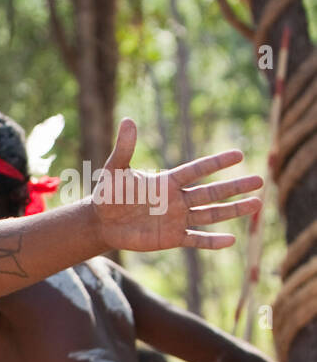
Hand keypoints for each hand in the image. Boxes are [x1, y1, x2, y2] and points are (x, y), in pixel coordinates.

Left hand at [90, 120, 262, 253]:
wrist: (102, 222)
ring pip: (210, 214)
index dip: (216, 163)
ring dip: (232, 210)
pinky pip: (195, 240)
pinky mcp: (171, 238)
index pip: (196, 170)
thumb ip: (124, 148)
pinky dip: (211, 241)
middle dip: (234, 187)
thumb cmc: (109, 194)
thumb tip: (128, 120)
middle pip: (211, 192)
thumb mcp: (115, 171)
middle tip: (260, 180)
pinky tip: (231, 240)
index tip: (239, 154)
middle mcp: (177, 200)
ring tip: (257, 204)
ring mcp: (177, 219)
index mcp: (167, 182)